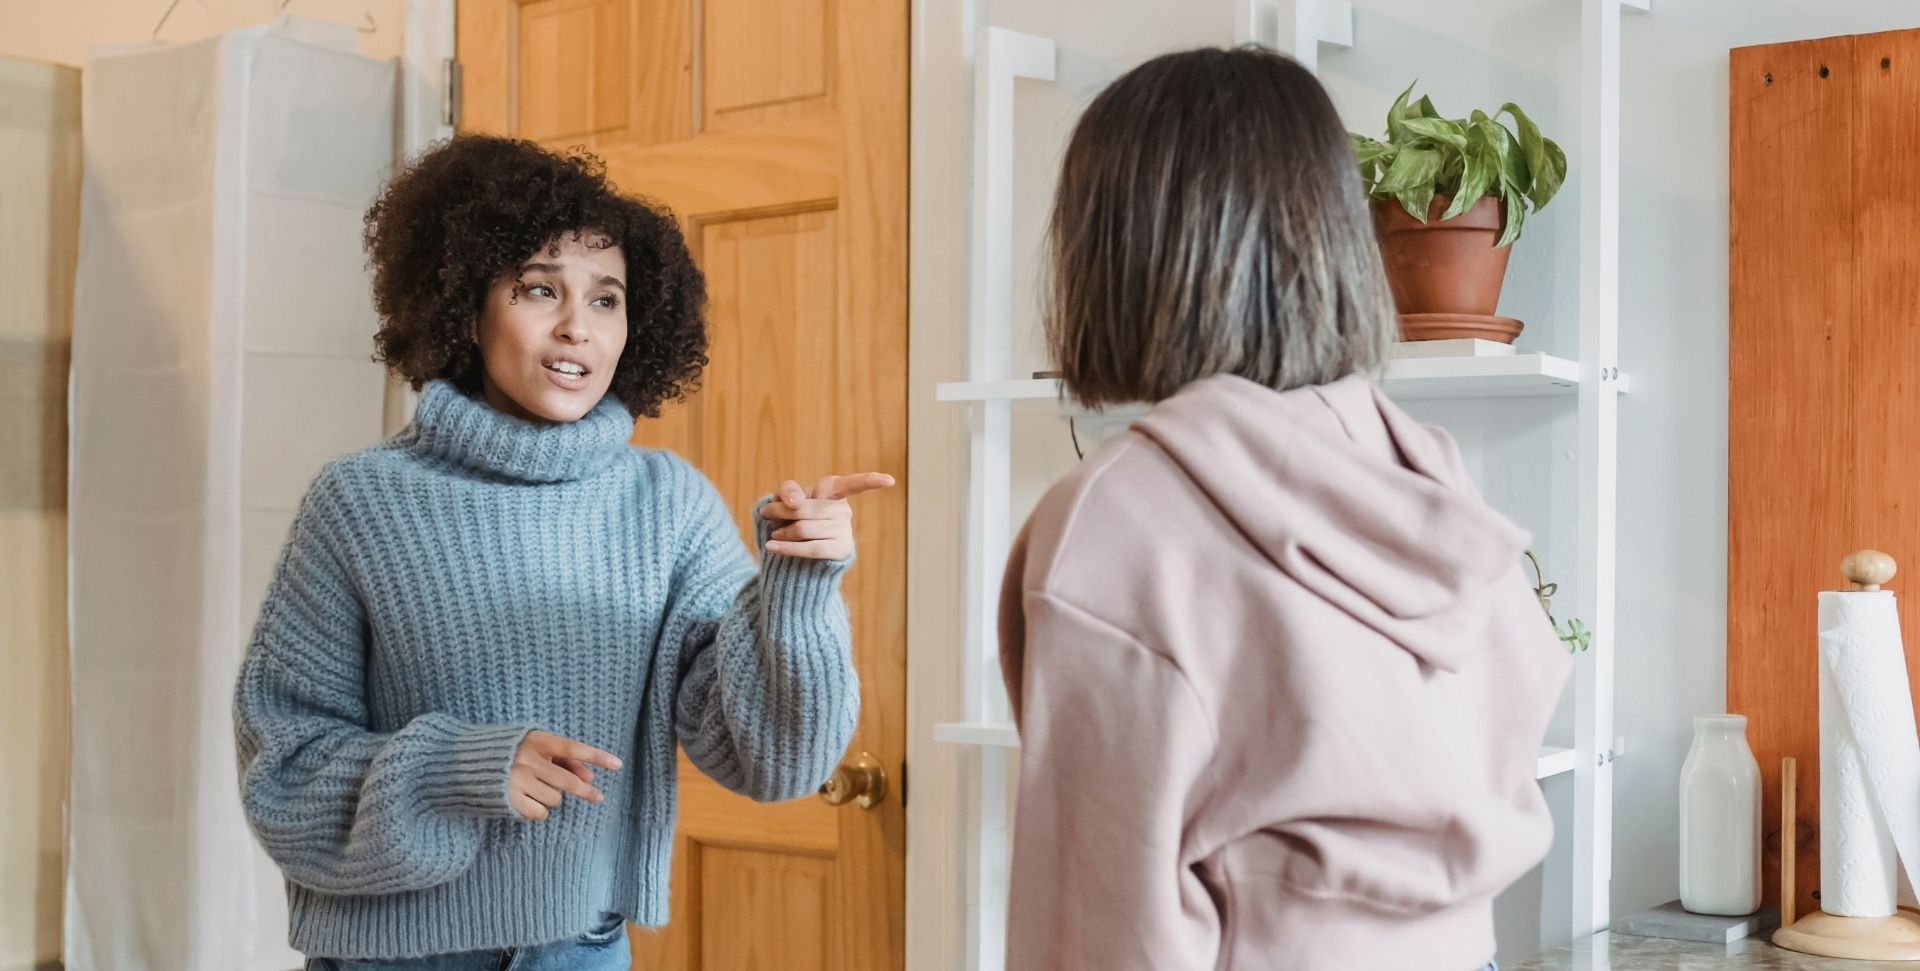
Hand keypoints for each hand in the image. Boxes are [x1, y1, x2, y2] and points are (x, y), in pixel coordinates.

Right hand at [509, 730, 622, 820]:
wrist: (465, 761)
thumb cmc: (510, 751)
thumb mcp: (535, 746)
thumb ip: (562, 758)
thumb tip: (590, 776)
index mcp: (536, 741)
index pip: (573, 748)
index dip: (597, 756)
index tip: (617, 764)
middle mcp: (527, 760)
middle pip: (568, 781)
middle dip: (586, 791)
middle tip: (598, 797)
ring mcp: (517, 781)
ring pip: (555, 799)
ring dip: (552, 797)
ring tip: (535, 788)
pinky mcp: (509, 799)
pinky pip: (540, 813)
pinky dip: (538, 810)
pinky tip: (527, 799)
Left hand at [761, 472, 896, 560]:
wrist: (796, 551)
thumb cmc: (793, 518)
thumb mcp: (788, 499)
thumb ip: (789, 490)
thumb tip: (796, 500)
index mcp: (835, 491)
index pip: (854, 483)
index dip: (871, 480)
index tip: (890, 480)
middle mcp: (843, 510)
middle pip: (806, 508)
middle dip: (781, 511)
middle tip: (766, 513)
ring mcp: (843, 530)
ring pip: (805, 529)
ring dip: (782, 532)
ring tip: (774, 534)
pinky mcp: (839, 550)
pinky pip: (810, 548)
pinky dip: (787, 548)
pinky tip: (772, 546)